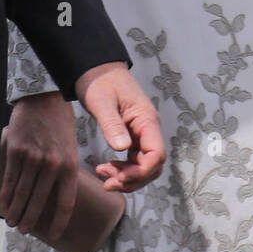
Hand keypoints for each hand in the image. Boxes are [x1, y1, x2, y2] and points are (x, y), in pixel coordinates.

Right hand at [0, 92, 78, 237]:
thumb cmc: (60, 123)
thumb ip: (63, 171)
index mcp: (69, 165)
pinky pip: (9, 179)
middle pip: (38, 202)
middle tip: (24, 231)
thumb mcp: (70, 148)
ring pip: (21, 193)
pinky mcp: (15, 150)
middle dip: (30, 220)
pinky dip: (5, 195)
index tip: (53, 235)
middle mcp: (51, 164)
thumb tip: (55, 195)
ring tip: (13, 223)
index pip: (65, 202)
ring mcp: (32, 157)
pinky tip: (3, 204)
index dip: (58, 222)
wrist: (44, 98)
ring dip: (15, 211)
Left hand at [74, 62, 165, 191]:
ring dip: (128, 177)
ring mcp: (141, 133)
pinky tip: (108, 169)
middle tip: (108, 182)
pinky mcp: (132, 136)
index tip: (120, 177)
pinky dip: (124, 169)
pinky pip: (135, 160)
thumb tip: (123, 148)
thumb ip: (112, 124)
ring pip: (144, 166)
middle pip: (153, 166)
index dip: (141, 172)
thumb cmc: (100, 80)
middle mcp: (148, 129)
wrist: (96, 68)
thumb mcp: (102, 101)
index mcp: (147, 120)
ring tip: (105, 177)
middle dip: (133, 179)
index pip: (156, 155)